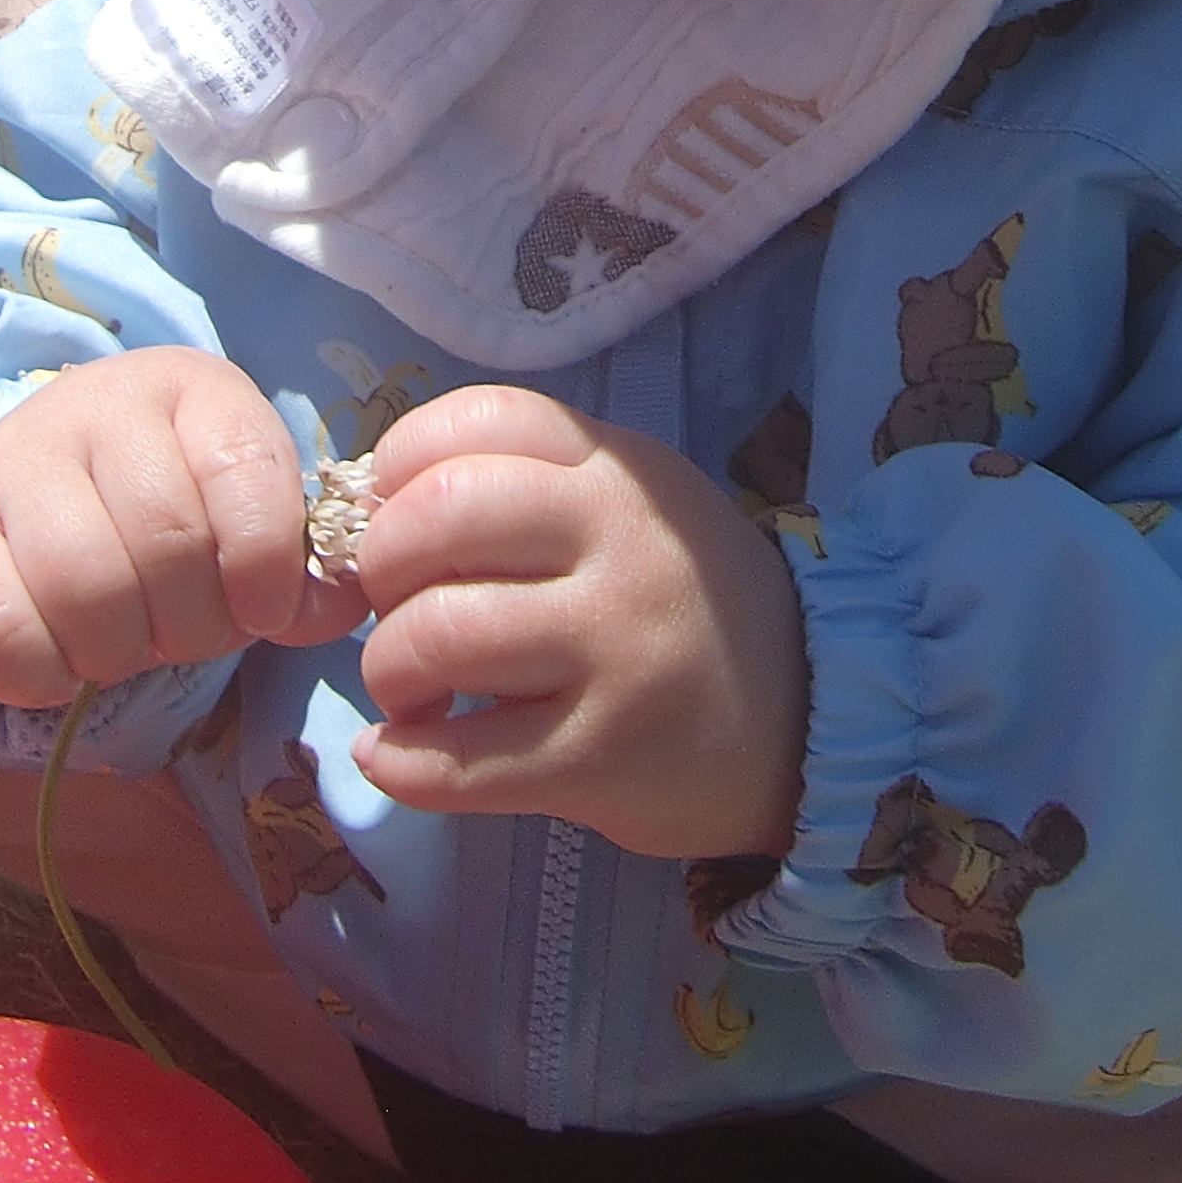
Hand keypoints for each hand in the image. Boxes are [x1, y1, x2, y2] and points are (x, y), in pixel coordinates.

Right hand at [0, 350, 368, 707]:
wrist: (45, 488)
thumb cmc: (174, 507)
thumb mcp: (247, 515)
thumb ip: (301, 571)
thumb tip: (336, 614)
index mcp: (191, 388)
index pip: (245, 472)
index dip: (266, 565)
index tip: (263, 611)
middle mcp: (95, 405)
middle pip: (165, 543)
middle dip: (194, 624)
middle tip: (185, 634)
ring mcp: (12, 462)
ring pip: (83, 585)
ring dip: (121, 650)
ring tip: (127, 644)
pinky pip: (0, 630)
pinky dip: (45, 673)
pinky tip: (63, 662)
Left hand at [347, 388, 809, 862]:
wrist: (807, 718)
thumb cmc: (685, 604)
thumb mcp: (634, 507)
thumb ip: (531, 485)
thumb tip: (374, 512)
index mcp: (618, 472)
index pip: (478, 419)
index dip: (400, 463)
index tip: (391, 513)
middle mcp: (620, 545)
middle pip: (436, 519)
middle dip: (378, 569)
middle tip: (394, 608)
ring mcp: (615, 651)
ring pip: (436, 637)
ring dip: (388, 671)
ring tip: (411, 691)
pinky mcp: (601, 756)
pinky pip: (458, 762)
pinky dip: (400, 762)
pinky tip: (396, 755)